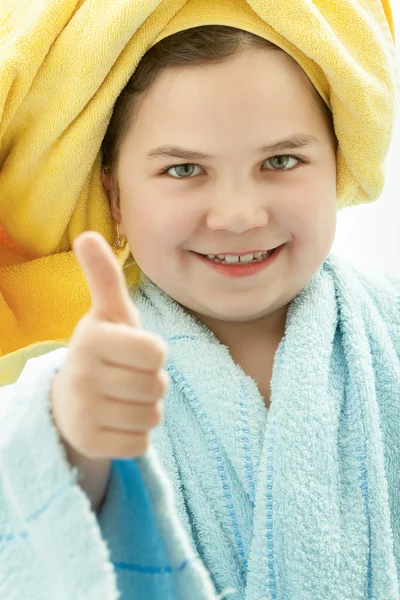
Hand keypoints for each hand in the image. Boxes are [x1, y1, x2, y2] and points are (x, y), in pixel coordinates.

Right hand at [51, 231, 167, 459]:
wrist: (70, 399)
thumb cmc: (104, 350)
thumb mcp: (108, 313)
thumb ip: (104, 277)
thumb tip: (86, 235)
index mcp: (91, 338)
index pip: (156, 352)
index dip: (153, 354)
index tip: (132, 352)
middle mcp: (81, 375)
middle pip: (158, 386)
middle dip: (152, 382)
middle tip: (128, 377)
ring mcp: (81, 413)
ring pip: (152, 416)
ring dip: (146, 408)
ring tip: (123, 398)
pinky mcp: (88, 444)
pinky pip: (141, 443)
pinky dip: (137, 434)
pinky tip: (116, 421)